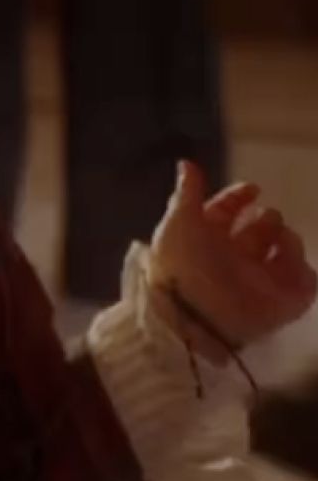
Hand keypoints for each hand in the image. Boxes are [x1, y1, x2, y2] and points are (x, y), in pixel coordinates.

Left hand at [148, 161, 316, 363]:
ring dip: (285, 237)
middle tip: (266, 218)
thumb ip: (187, 194)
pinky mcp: (280, 303)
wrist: (191, 317)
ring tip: (277, 235)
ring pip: (284, 252)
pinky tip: (288, 256)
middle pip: (257, 231)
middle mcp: (232, 259)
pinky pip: (303, 282)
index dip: (237, 198)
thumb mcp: (178, 223)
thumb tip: (186, 163)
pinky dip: (301, 267)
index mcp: (204, 239)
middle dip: (266, 219)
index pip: (225, 213)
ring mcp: (257, 281)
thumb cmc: (180, 265)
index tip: (251, 188)